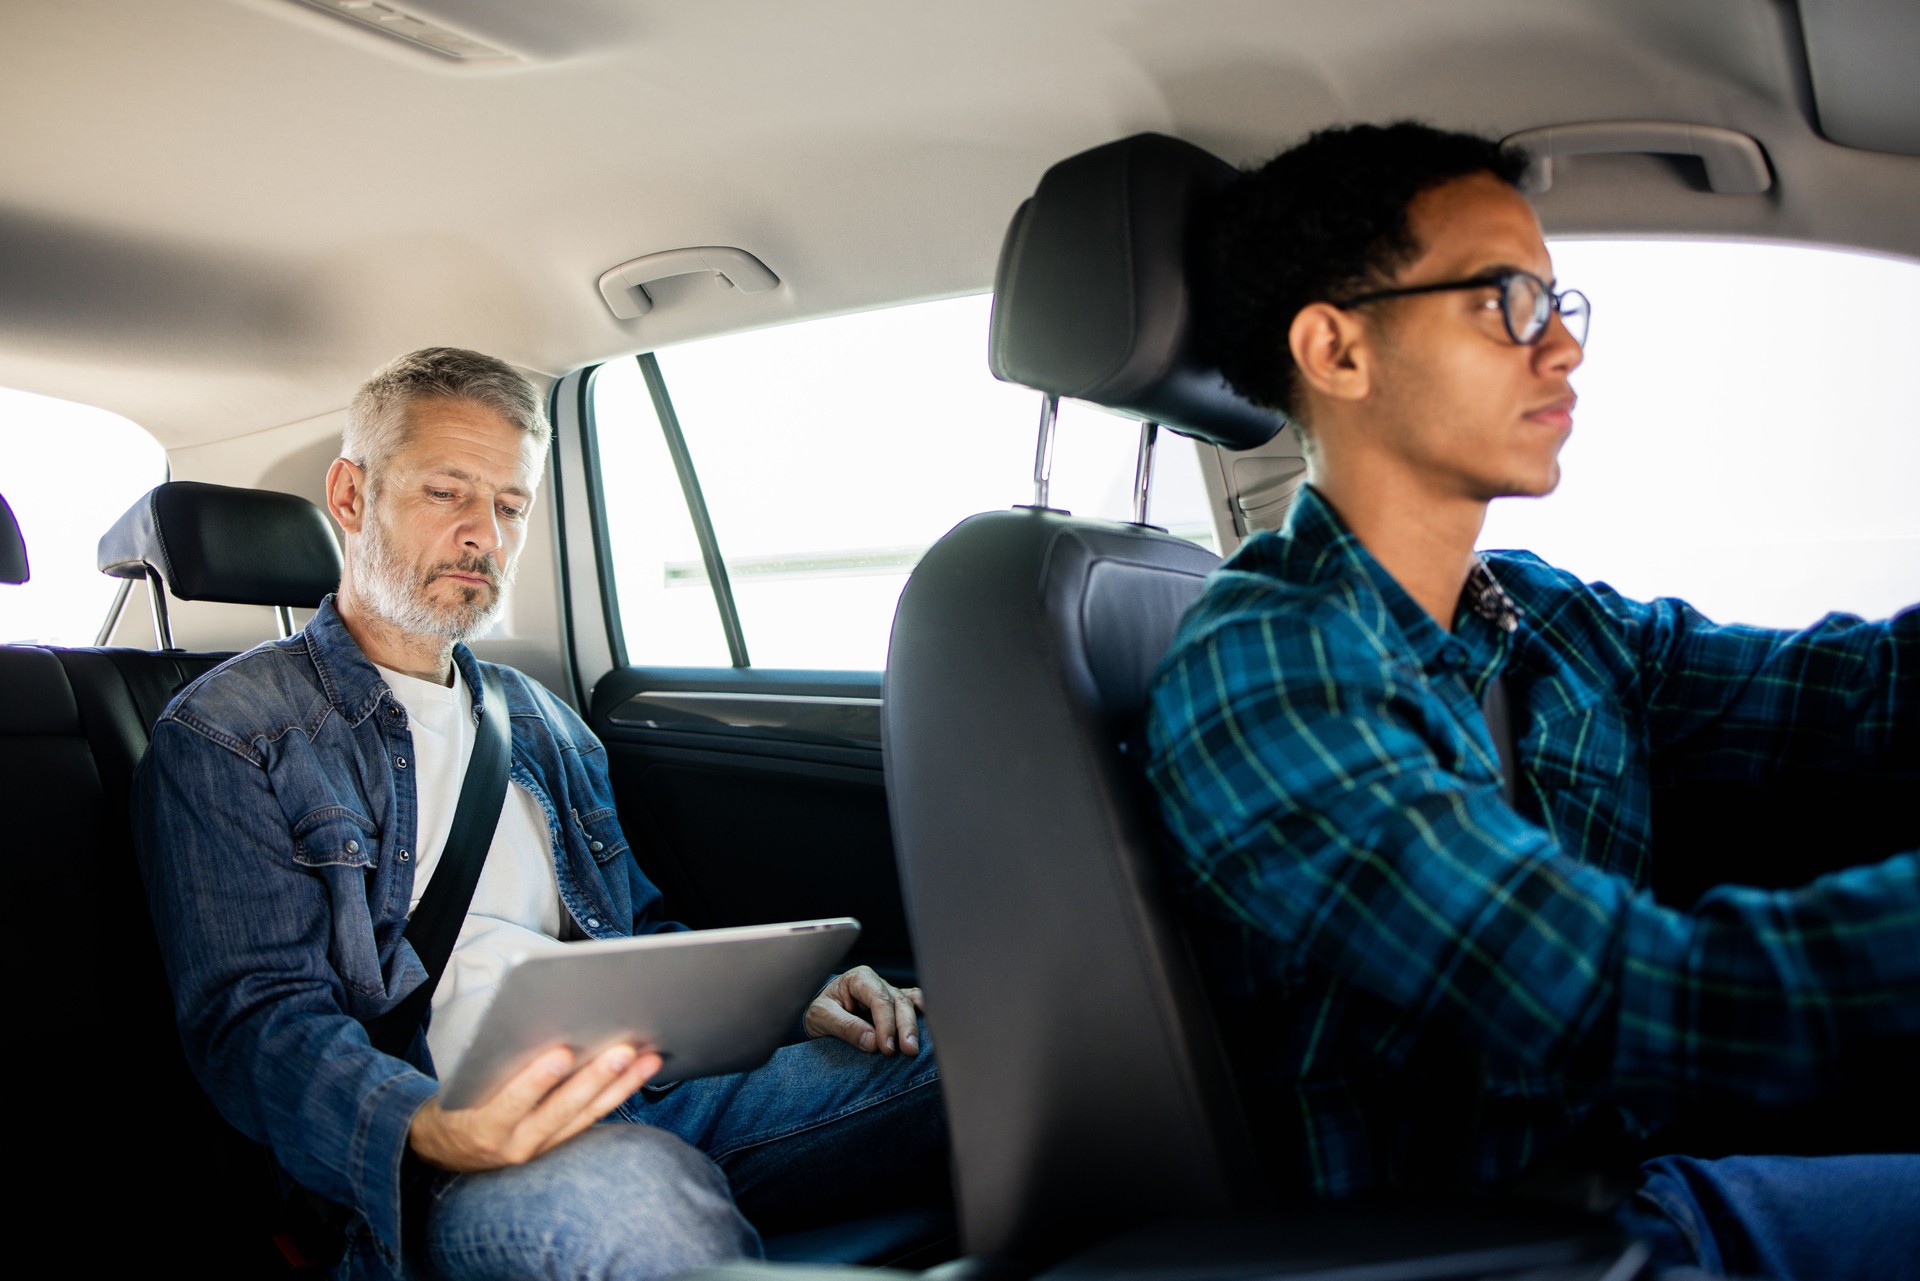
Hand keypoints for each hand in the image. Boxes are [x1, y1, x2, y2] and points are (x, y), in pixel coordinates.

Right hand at [407, 1042, 660, 1172]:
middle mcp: (514, 1145)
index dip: (536, 1081)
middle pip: (561, 1110)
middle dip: (595, 1078)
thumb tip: (536, 1026)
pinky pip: (591, 1118)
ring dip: (620, 1085)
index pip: (511, 1103)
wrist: (444, 1148)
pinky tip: (639, 1072)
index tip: (561, 1053)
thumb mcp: (460, 1087)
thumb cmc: (457, 1101)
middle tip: (624, 1050)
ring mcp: (539, 1148)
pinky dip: (616, 1094)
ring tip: (648, 1058)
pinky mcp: (556, 1145)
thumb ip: (492, 1065)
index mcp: (484, 1126)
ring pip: (585, 1115)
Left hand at [804, 965, 925, 1055]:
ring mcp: (889, 993)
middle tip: (908, 1050)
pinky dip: (924, 1014)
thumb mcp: (821, 1017)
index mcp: (859, 978)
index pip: (879, 998)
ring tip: (916, 1048)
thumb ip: (846, 1027)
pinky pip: (915, 1005)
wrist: (819, 1013)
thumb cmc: (819, 1010)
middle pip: (899, 1002)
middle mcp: (878, 983)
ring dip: (915, 1026)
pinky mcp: (895, 1006)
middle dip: (905, 1026)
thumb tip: (872, 1042)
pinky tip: (930, 1027)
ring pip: (910, 1004)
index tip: (887, 1048)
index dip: (886, 1023)